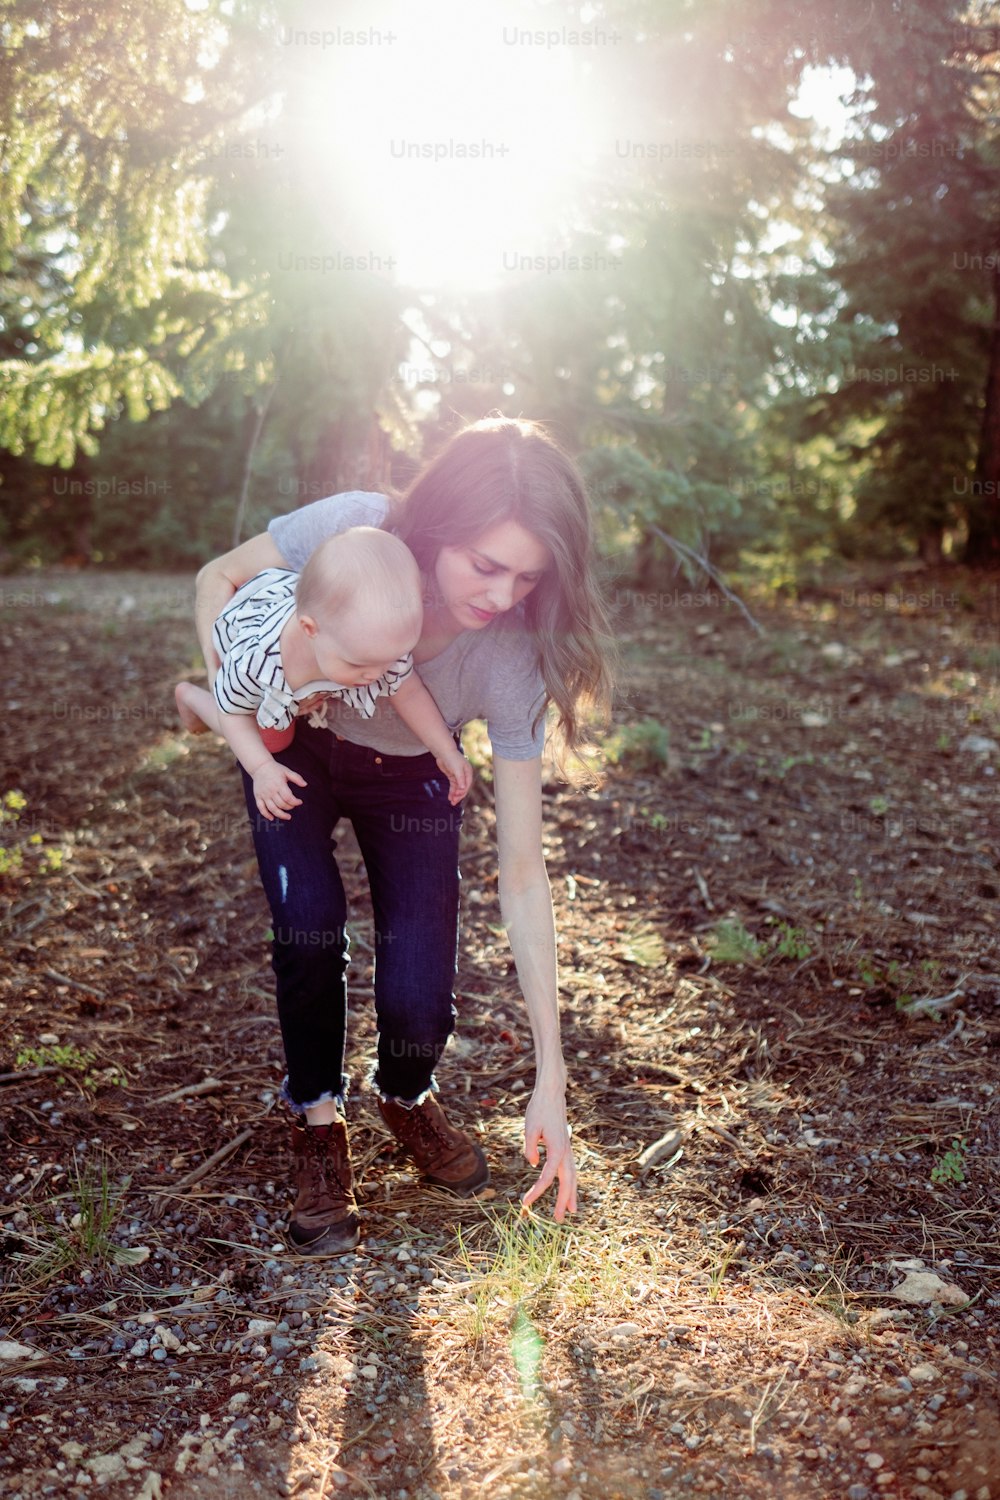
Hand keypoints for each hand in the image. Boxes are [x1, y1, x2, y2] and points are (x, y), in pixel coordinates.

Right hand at [252, 760, 306, 820]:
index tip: (300, 802)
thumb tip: (305, 785)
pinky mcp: (258, 797)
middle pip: (281, 804)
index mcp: (279, 784)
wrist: (260, 766)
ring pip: (272, 809)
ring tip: (288, 817)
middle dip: (290, 807)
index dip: (295, 802)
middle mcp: (271, 791)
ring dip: (281, 815)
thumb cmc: (275, 769)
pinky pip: (261, 808)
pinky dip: (266, 814)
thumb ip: (297, 778)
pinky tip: (272, 818)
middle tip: (293, 805)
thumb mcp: (287, 771)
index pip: (288, 798)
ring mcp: (263, 795)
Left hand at [436, 749, 472, 806]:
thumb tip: (463, 788)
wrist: (443, 752)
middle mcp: (464, 775)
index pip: (467, 785)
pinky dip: (452, 792)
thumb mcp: (457, 769)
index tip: (456, 796)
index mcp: (468, 772)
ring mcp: (458, 776)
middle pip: (463, 788)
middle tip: (453, 802)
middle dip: (459, 795)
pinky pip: (453, 786)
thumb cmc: (452, 759)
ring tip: (451, 802)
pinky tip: (450, 797)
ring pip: (458, 788)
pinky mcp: (452, 777)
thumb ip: (460, 779)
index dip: (462, 791)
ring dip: (455, 795)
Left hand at [521, 1087, 576, 1221]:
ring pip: (572, 1177)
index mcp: (557, 1148)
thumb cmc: (539, 1109)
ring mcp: (567, 1149)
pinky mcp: (565, 1147)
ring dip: (571, 1194)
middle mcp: (565, 1151)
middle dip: (563, 1201)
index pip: (547, 1176)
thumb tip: (533, 1164)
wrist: (552, 1094)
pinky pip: (569, 1169)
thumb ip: (530, 1147)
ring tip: (570, 1211)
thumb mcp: (530, 1127)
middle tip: (559, 1220)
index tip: (525, 1202)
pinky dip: (570, 1182)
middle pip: (567, 1181)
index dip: (537, 1191)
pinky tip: (567, 1190)